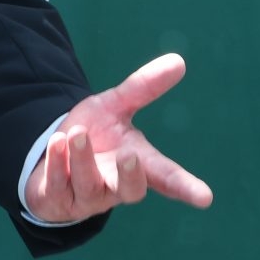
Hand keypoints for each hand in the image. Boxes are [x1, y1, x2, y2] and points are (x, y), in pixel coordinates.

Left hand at [23, 53, 212, 224]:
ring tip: (77, 133)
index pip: (166, 178)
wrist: (54, 154)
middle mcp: (115, 185)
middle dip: (130, 176)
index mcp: (137, 164)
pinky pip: (57, 185)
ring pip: (89, 184)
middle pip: (131, 191)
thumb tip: (178, 61)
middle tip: (130, 156)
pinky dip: (57, 163)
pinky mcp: (58, 198)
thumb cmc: (95, 134)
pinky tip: (57, 141)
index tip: (205, 197)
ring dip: (83, 160)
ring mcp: (87, 195)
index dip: (185, 187)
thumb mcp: (115, 106)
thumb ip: (143, 87)